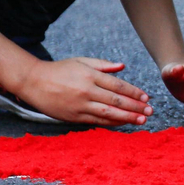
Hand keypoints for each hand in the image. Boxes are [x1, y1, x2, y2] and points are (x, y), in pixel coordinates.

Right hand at [15, 57, 152, 125]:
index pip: (118, 86)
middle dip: (136, 106)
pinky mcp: (74, 116)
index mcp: (90, 76)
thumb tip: (123, 66)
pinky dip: (112, 122)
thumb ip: (103, 65)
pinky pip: (97, 121)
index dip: (134, 92)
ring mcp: (80, 105)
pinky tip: (123, 123)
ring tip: (142, 120)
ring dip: (128, 117)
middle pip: (117, 101)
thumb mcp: (81, 61)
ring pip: (109, 113)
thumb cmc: (59, 70)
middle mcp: (86, 91)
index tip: (147, 97)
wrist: (33, 82)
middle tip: (150, 111)